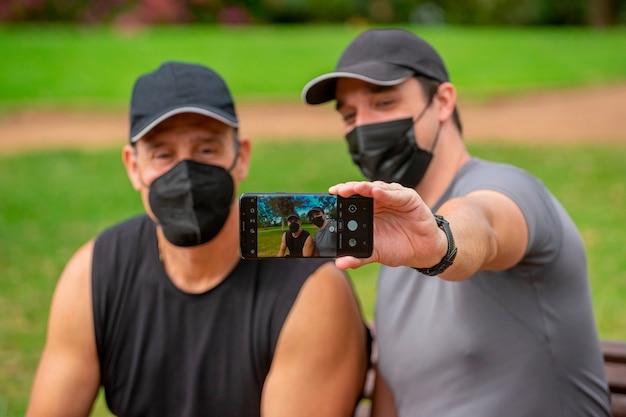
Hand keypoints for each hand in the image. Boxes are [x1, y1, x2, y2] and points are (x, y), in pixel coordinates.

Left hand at [329, 181, 446, 269]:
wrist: (422, 251)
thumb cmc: (397, 247)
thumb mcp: (375, 253)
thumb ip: (358, 257)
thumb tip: (339, 264)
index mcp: (367, 210)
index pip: (351, 198)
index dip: (340, 196)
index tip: (329, 196)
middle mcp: (378, 201)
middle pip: (361, 190)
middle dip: (350, 189)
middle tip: (339, 191)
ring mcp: (393, 197)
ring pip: (376, 188)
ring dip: (366, 187)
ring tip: (356, 188)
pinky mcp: (408, 198)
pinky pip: (396, 194)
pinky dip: (386, 193)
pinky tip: (377, 192)